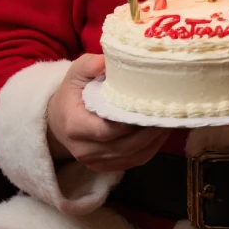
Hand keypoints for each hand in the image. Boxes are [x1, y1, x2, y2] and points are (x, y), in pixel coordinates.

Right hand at [46, 53, 169, 171]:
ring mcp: (95, 162)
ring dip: (155, 141)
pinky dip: (151, 148)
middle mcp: (84, 149)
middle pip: (125, 145)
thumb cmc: (71, 94)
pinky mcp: (106, 168)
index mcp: (75, 126)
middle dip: (149, 132)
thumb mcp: (75, 74)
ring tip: (170, 121)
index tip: (149, 107)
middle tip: (168, 114)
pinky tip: (161, 132)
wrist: (58, 121)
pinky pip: (135, 161)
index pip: (108, 130)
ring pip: (134, 156)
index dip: (130, 122)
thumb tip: (108, 60)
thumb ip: (90, 65)